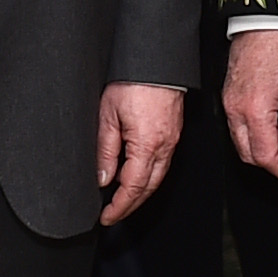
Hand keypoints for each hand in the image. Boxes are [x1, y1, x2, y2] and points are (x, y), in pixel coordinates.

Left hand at [94, 84, 183, 223]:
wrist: (156, 60)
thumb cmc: (133, 81)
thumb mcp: (108, 116)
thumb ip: (105, 150)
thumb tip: (103, 178)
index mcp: (147, 145)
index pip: (132, 188)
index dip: (119, 207)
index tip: (107, 216)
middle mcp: (164, 146)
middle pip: (149, 188)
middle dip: (131, 206)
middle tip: (114, 214)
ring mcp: (172, 140)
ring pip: (158, 177)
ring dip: (141, 193)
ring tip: (123, 199)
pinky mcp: (174, 132)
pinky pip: (163, 163)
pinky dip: (149, 176)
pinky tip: (137, 175)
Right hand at [224, 33, 277, 181]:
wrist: (262, 24)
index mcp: (256, 110)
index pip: (265, 155)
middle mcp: (237, 110)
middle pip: (249, 155)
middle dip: (272, 160)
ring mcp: (229, 104)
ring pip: (242, 143)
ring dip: (264, 146)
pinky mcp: (227, 98)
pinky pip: (238, 127)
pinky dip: (256, 132)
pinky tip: (273, 120)